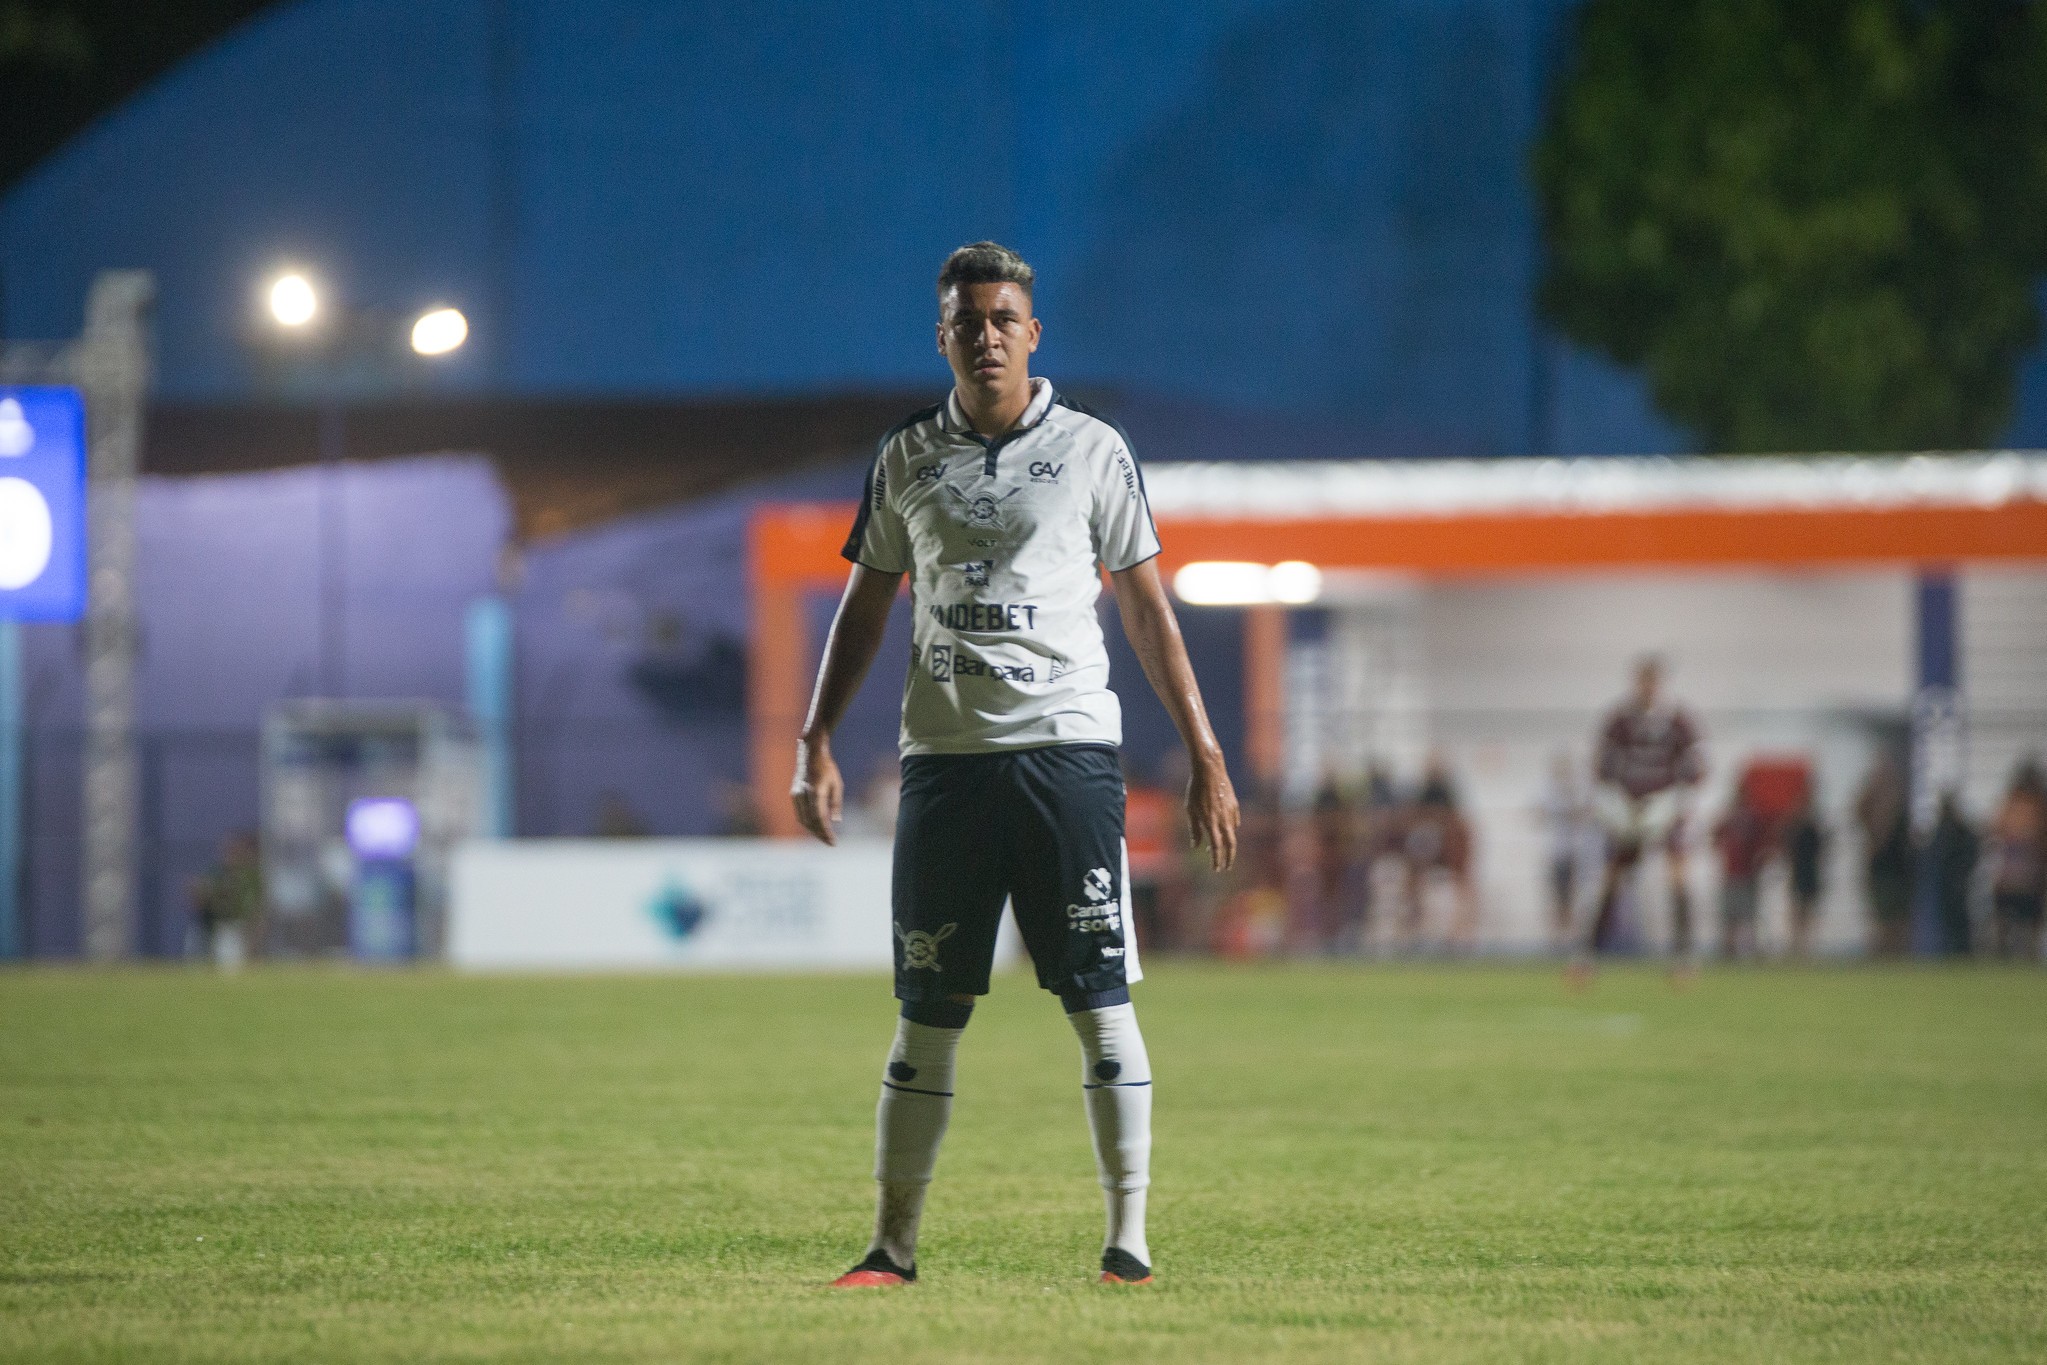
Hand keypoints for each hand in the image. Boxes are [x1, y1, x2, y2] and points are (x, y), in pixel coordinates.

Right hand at [791, 735, 843, 844]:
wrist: (810, 753)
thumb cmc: (827, 768)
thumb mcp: (837, 784)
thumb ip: (836, 803)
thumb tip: (836, 821)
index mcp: (816, 791)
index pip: (820, 818)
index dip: (826, 832)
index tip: (833, 842)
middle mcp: (804, 794)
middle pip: (810, 821)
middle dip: (820, 834)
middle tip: (831, 843)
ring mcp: (796, 794)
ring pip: (803, 820)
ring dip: (813, 831)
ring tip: (825, 837)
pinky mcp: (794, 794)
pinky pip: (800, 814)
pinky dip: (808, 823)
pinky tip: (816, 827)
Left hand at [1186, 753, 1239, 872]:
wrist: (1210, 769)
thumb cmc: (1196, 789)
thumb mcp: (1190, 809)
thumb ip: (1195, 829)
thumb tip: (1196, 846)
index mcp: (1211, 822)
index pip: (1216, 847)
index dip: (1217, 860)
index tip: (1217, 869)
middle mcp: (1223, 819)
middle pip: (1230, 845)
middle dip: (1228, 859)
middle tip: (1225, 867)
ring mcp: (1231, 812)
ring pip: (1232, 833)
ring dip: (1227, 844)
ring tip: (1219, 850)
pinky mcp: (1234, 805)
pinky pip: (1234, 821)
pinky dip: (1230, 829)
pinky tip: (1226, 831)